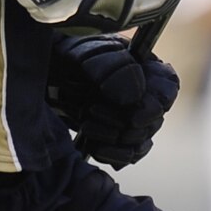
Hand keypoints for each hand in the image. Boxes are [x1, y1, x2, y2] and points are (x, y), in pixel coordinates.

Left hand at [45, 33, 178, 167]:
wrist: (42, 77)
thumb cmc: (65, 57)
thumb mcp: (85, 54)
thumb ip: (114, 68)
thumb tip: (136, 95)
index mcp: (145, 66)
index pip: (168, 89)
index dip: (155, 107)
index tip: (134, 117)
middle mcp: (145, 93)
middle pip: (153, 121)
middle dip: (122, 123)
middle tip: (91, 112)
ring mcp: (132, 117)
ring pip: (140, 141)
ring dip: (113, 138)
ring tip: (86, 125)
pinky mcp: (117, 137)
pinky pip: (127, 156)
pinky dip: (110, 154)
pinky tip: (92, 145)